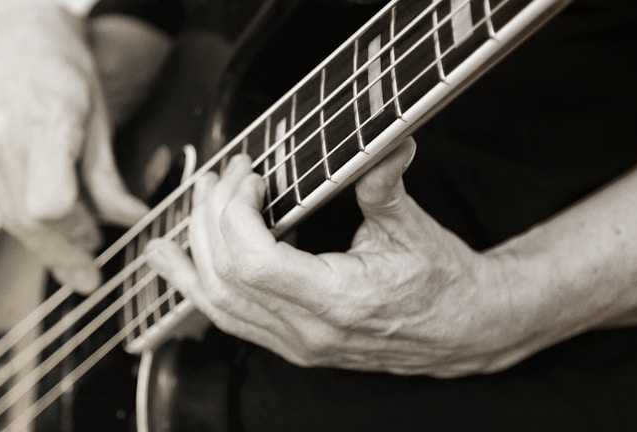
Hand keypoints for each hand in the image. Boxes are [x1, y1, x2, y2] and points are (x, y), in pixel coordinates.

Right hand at [0, 2, 148, 291]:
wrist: (16, 37)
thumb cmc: (62, 68)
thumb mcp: (100, 115)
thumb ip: (109, 176)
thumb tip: (130, 220)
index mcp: (46, 118)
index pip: (50, 205)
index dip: (75, 235)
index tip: (96, 245)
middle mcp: (1, 132)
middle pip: (30, 221)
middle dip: (64, 254)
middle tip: (87, 274)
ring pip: (11, 219)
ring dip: (45, 243)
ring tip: (74, 253)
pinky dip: (25, 218)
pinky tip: (48, 221)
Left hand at [146, 138, 539, 376]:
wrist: (463, 330)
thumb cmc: (441, 282)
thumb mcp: (412, 226)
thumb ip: (384, 184)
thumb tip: (384, 140)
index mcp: (337, 301)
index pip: (252, 262)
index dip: (236, 213)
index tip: (251, 176)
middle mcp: (308, 331)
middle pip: (226, 276)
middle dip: (212, 217)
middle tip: (222, 175)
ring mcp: (295, 344)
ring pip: (216, 303)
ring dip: (194, 249)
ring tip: (188, 206)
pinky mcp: (290, 344)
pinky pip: (227, 318)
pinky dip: (196, 285)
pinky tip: (174, 262)